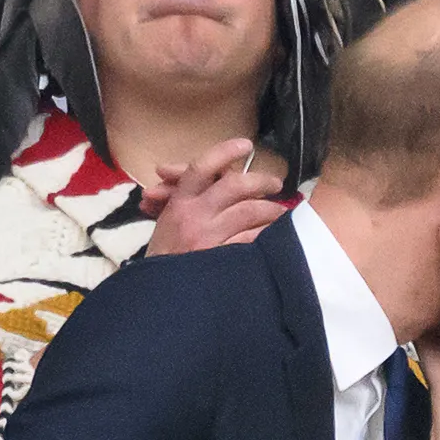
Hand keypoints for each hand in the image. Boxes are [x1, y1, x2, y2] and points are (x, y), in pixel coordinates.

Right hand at [142, 138, 286, 254]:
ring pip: (248, 211)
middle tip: (276, 184)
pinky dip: (266, 235)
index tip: (245, 144)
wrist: (158, 294)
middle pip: (234, 185)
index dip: (225, 151)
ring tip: (281, 212)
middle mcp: (195, 214)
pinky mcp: (222, 258)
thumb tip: (203, 177)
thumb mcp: (166, 221)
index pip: (202, 166)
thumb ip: (183, 198)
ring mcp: (209, 236)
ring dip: (270, 209)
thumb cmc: (164, 257)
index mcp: (180, 201)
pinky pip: (251, 240)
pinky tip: (276, 236)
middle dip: (260, 181)